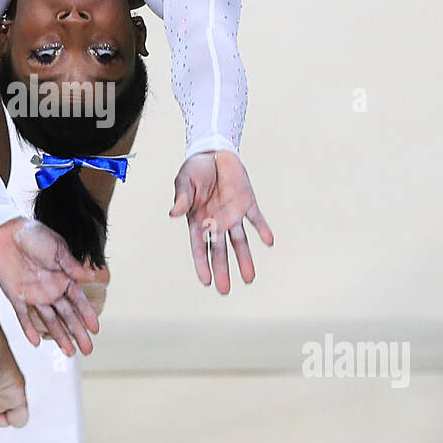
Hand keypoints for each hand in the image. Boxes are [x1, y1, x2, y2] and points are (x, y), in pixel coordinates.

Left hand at [0, 218, 100, 355]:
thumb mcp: (57, 248)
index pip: (78, 301)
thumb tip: (91, 278)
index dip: (87, 315)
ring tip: (70, 353)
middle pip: (67, 315)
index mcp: (63, 278)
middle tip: (88, 350)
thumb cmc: (34, 235)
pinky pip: (23, 316)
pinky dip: (29, 329)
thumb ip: (71, 266)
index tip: (96, 329)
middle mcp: (51, 290)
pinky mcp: (16, 296)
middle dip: (77, 332)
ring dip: (59, 336)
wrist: (6, 231)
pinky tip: (36, 343)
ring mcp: (34, 295)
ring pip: (49, 320)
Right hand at [169, 151, 273, 292]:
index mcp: (198, 220)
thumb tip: (174, 214)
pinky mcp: (248, 202)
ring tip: (249, 278)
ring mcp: (233, 214)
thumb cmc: (195, 169)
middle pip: (219, 250)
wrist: (214, 152)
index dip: (202, 264)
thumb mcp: (184, 181)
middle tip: (225, 290)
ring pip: (239, 241)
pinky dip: (263, 229)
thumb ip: (182, 199)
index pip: (199, 247)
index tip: (206, 281)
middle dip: (222, 270)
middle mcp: (216, 222)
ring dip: (244, 258)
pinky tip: (268, 241)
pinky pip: (256, 219)